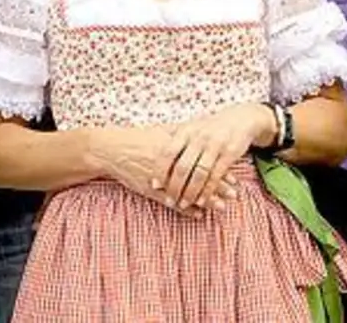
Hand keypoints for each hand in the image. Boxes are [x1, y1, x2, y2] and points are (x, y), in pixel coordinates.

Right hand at [90, 125, 236, 216]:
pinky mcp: (152, 190)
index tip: (234, 177)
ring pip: (189, 191)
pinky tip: (198, 215)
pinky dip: (186, 210)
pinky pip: (173, 202)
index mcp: (176, 147)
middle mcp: (172, 163)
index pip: (204, 160)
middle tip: (235, 194)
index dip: (219, 169)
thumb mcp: (160, 132)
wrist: (111, 150)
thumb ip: (180, 134)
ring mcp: (162, 178)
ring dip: (206, 200)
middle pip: (200, 177)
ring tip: (223, 207)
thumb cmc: (137, 139)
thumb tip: (198, 131)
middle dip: (219, 187)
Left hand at [155, 103, 274, 212]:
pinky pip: (216, 176)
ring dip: (190, 192)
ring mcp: (215, 145)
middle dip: (175, 186)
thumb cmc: (209, 127)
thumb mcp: (190, 127)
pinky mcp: (229, 153)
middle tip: (169, 200)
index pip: (168, 152)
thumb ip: (172, 137)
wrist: (240, 119)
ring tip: (183, 204)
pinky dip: (207, 191)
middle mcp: (199, 137)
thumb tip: (149, 147)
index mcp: (186, 131)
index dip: (160, 170)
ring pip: (199, 174)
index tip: (154, 185)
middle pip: (183, 166)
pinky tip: (201, 201)